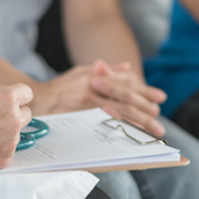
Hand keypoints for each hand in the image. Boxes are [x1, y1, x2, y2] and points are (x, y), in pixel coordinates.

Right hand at [0, 74, 32, 174]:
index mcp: (7, 98)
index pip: (27, 93)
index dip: (16, 93)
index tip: (8, 97)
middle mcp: (13, 120)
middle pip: (25, 114)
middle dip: (13, 112)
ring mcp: (9, 142)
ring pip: (15, 133)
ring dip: (4, 131)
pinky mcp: (2, 159)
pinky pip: (5, 150)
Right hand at [29, 61, 166, 136]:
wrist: (37, 99)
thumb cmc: (61, 86)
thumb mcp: (82, 72)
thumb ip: (107, 70)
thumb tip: (129, 67)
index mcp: (97, 76)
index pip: (126, 84)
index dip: (144, 91)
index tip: (160, 98)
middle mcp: (94, 87)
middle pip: (125, 98)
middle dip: (145, 109)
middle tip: (160, 119)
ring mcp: (87, 102)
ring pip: (118, 111)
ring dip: (138, 120)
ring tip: (153, 129)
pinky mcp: (80, 115)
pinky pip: (104, 122)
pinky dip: (120, 126)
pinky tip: (131, 132)